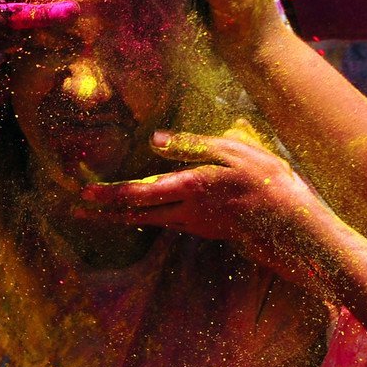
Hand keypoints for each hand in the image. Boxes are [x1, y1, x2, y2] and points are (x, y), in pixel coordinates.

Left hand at [76, 122, 317, 278]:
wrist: (291, 225)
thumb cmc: (265, 182)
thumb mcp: (232, 152)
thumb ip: (191, 146)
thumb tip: (155, 139)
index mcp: (188, 188)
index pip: (139, 193)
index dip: (109, 194)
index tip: (83, 194)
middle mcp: (184, 211)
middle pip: (135, 213)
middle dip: (103, 211)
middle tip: (75, 210)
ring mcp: (192, 223)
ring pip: (147, 219)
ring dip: (119, 215)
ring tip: (96, 211)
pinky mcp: (202, 227)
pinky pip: (164, 221)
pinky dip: (143, 216)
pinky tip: (137, 211)